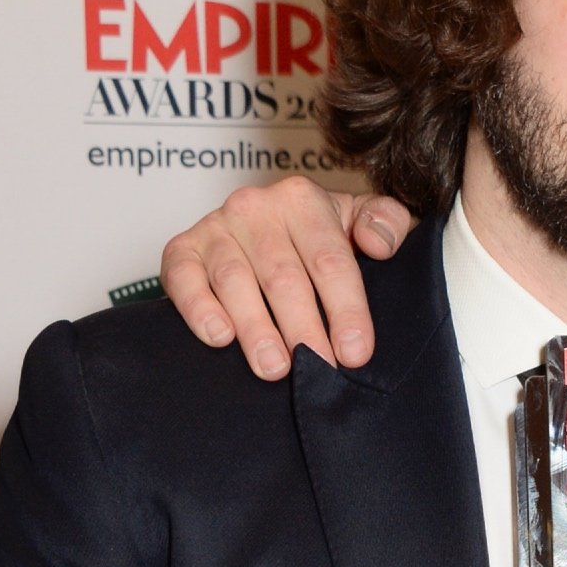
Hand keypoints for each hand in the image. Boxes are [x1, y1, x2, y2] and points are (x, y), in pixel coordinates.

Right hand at [158, 176, 414, 379]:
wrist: (272, 223)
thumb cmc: (322, 231)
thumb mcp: (362, 219)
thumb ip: (386, 224)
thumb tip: (379, 244)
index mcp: (302, 199)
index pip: (329, 260)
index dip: (345, 309)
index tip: (355, 352)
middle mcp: (255, 207)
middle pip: (283, 277)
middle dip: (303, 328)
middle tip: (317, 367)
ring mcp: (214, 227)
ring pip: (235, 282)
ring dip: (255, 328)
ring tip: (274, 367)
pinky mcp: (181, 248)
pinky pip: (183, 279)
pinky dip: (198, 309)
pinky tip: (220, 338)